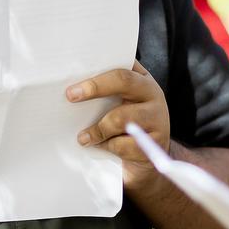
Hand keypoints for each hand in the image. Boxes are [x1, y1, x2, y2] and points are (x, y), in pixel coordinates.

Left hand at [69, 61, 169, 193]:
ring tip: (83, 137)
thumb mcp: (122, 100)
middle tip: (71, 97)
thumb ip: (107, 88)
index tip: (72, 90)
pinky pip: (124, 145)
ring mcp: (158, 120)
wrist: (149, 155)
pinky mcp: (155, 144)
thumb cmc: (128, 120)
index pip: (121, 72)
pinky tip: (102, 146)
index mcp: (143, 81)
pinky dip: (108, 147)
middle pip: (124, 83)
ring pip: (121, 119)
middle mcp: (154, 96)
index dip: (96, 80)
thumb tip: (74, 83)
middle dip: (95, 89)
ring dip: (97, 130)